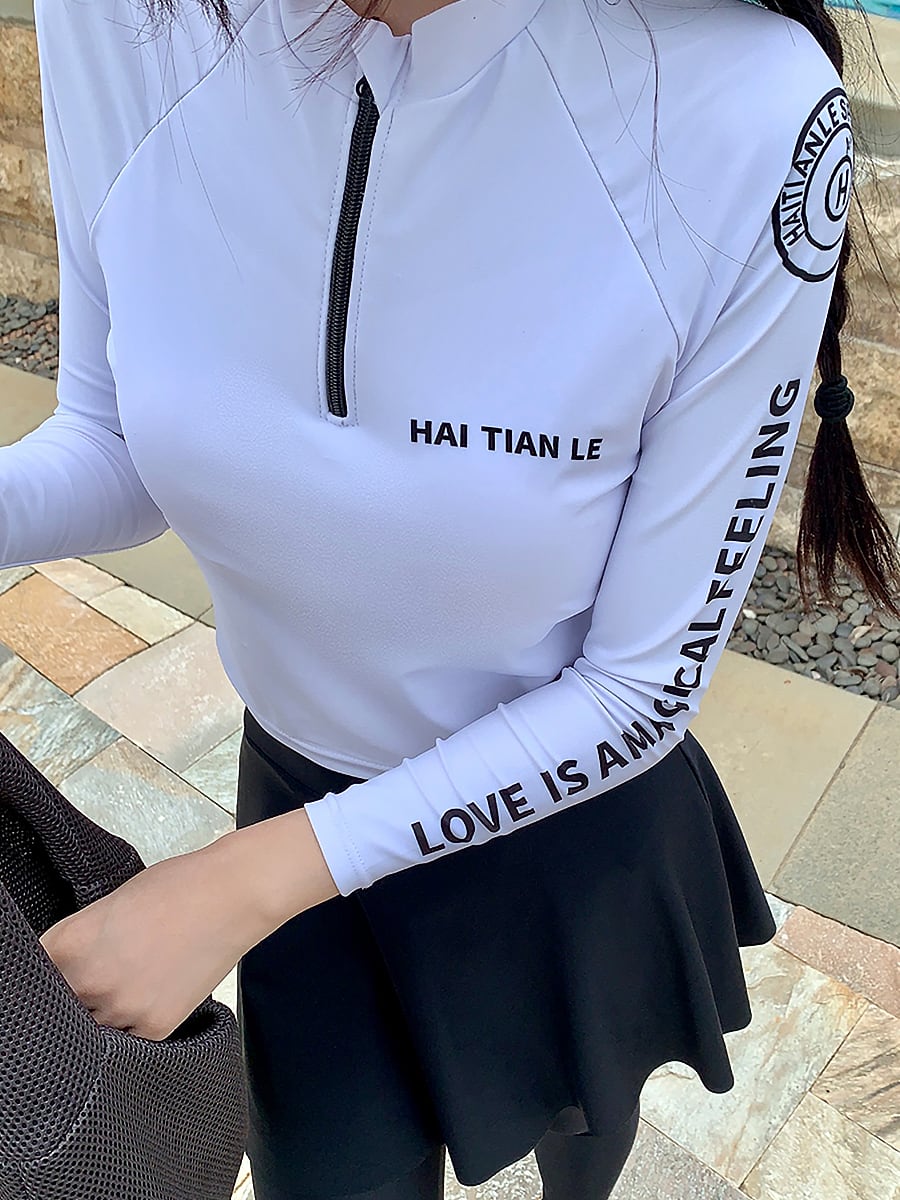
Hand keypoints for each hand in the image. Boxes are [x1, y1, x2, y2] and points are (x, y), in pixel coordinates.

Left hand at [39, 809, 337, 1040]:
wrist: (232, 896)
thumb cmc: (175, 888)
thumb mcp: (108, 904)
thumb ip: (76, 942)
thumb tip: (61, 973)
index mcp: (69, 945)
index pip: (35, 977)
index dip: (50, 974)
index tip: (62, 975)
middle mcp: (88, 982)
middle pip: (59, 1008)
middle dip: (74, 996)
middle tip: (105, 976)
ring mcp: (122, 1009)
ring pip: (91, 1029)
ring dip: (102, 1014)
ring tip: (133, 982)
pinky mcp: (154, 1028)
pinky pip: (127, 1039)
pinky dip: (133, 1023)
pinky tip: (150, 994)